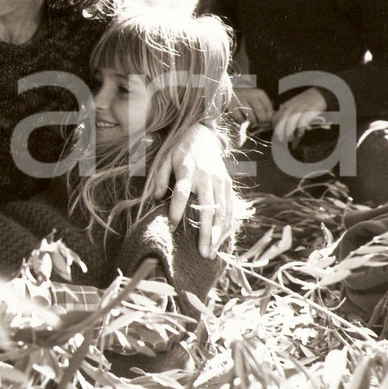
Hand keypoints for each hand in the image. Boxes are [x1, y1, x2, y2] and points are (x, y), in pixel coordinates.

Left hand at [153, 122, 232, 258]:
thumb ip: (160, 178)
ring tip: (212, 252)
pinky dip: (228, 225)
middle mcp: (206, 177)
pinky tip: (222, 239)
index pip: (182, 193)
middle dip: (206, 232)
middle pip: (208, 208)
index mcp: (188, 170)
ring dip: (219, 233)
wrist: (204, 134)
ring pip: (222, 211)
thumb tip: (156, 199)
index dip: (177, 210)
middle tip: (202, 253)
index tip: (172, 227)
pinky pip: (230, 207)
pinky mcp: (228, 183)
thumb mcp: (165, 158)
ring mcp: (220, 181)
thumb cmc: (181, 150)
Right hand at [228, 87, 274, 128]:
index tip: (266, 122)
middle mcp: (252, 95)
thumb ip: (265, 108)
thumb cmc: (244, 97)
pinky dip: (242, 122)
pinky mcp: (232, 105)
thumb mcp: (256, 99)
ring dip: (251, 123)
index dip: (269, 118)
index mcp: (260, 94)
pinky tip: (241, 119)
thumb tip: (271, 120)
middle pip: (262, 115)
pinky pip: (240, 119)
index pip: (269, 110)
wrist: (226, 91)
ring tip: (249, 121)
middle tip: (257, 123)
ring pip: (252, 118)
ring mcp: (241, 100)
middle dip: (260, 122)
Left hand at [272, 87, 327, 144]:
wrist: (320, 94)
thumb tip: (282, 127)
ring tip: (290, 139)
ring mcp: (300, 108)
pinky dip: (300, 129)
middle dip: (280, 131)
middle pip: (281, 120)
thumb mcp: (293, 106)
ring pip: (290, 122)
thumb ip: (287, 114)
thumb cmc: (305, 103)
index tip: (276, 135)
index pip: (276, 117)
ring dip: (289, 132)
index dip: (275, 128)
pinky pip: (302, 121)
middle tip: (282, 139)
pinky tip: (300, 134)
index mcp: (286, 106)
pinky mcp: (309, 110)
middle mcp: (291, 107)